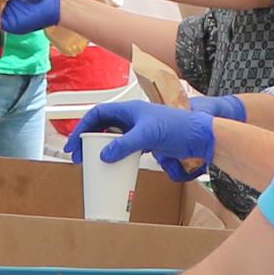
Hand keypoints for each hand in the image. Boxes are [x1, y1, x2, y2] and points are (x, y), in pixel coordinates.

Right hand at [70, 96, 219, 179]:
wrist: (199, 136)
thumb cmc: (178, 127)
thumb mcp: (148, 135)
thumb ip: (125, 145)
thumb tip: (103, 156)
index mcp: (128, 109)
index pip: (97, 115)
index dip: (81, 128)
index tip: (74, 144)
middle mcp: (131, 117)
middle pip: (101, 126)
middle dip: (86, 140)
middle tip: (78, 156)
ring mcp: (138, 129)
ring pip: (111, 137)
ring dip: (99, 148)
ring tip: (91, 162)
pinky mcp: (146, 141)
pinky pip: (123, 147)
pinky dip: (114, 155)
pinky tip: (112, 165)